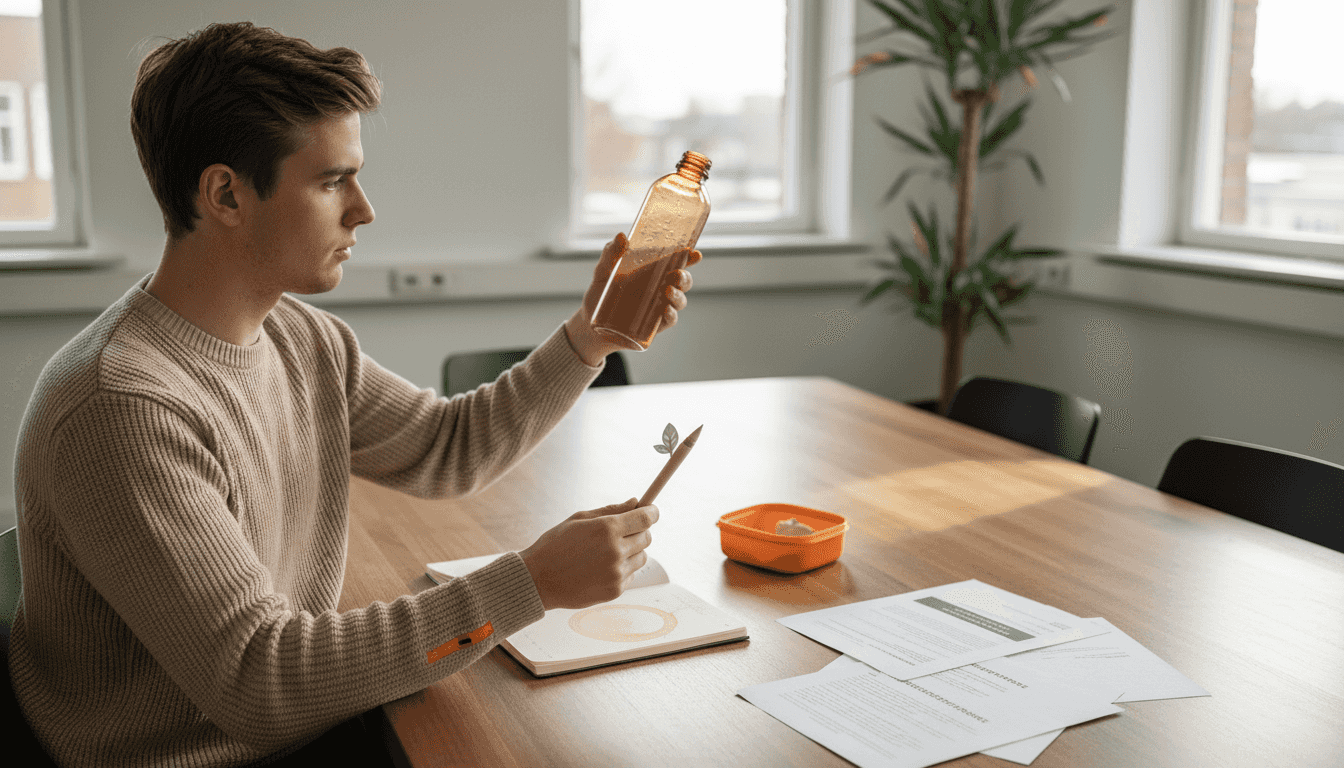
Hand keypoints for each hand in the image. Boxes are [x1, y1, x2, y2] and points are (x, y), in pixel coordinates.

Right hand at [519, 498, 658, 610]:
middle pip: (647, 537)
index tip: (652, 510)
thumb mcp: (579, 519)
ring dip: (632, 552)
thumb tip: (636, 502)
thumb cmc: (555, 545)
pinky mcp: (615, 591)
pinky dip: (623, 570)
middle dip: (640, 531)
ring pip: (642, 557)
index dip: (652, 512)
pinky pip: (631, 575)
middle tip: (624, 532)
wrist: (538, 580)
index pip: (645, 518)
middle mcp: (615, 551)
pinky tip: (601, 568)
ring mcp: (616, 573)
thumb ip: (611, 510)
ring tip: (608, 552)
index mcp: (606, 529)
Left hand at [564, 233, 702, 364]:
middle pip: (683, 281)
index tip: (695, 253)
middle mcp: (660, 288)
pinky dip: (671, 315)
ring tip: (667, 291)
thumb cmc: (601, 292)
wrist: (591, 322)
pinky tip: (666, 311)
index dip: (690, 257)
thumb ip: (611, 252)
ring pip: (680, 300)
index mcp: (653, 271)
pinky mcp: (654, 324)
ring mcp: (659, 306)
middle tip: (677, 274)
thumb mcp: (604, 269)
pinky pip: (669, 320)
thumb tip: (621, 236)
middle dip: (685, 277)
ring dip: (679, 296)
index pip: (677, 262)